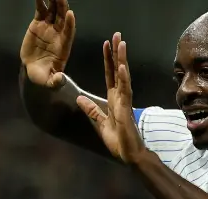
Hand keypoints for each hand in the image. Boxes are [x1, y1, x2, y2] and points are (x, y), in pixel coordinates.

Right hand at [20, 0, 75, 87]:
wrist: (34, 70)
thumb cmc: (44, 77)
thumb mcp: (49, 82)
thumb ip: (56, 81)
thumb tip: (60, 79)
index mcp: (63, 46)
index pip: (68, 33)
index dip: (70, 24)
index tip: (70, 14)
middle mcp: (58, 34)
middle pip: (62, 18)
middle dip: (63, 7)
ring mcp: (49, 27)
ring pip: (53, 11)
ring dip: (53, 1)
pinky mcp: (39, 23)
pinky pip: (41, 10)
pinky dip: (40, 2)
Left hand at [76, 33, 149, 163]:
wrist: (128, 155)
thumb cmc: (118, 141)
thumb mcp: (100, 123)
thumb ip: (91, 110)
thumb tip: (79, 98)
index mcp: (114, 99)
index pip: (111, 75)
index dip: (108, 59)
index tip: (107, 44)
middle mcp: (121, 97)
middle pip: (118, 71)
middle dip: (117, 53)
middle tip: (117, 35)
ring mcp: (125, 102)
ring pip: (123, 77)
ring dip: (122, 60)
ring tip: (121, 44)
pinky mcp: (126, 110)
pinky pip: (125, 92)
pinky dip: (124, 79)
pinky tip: (122, 67)